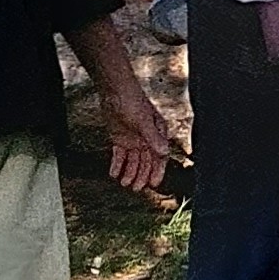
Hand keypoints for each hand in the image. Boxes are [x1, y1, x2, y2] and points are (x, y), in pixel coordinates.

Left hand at [99, 81, 176, 199]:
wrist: (114, 91)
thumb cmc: (132, 101)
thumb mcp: (143, 121)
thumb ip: (153, 137)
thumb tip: (164, 152)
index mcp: (158, 133)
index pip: (159, 156)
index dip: (157, 171)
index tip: (153, 184)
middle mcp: (147, 138)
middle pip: (146, 161)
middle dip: (141, 175)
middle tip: (136, 188)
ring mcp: (133, 138)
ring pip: (133, 160)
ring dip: (129, 172)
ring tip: (124, 183)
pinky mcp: (120, 138)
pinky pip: (119, 155)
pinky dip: (117, 164)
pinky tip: (114, 173)